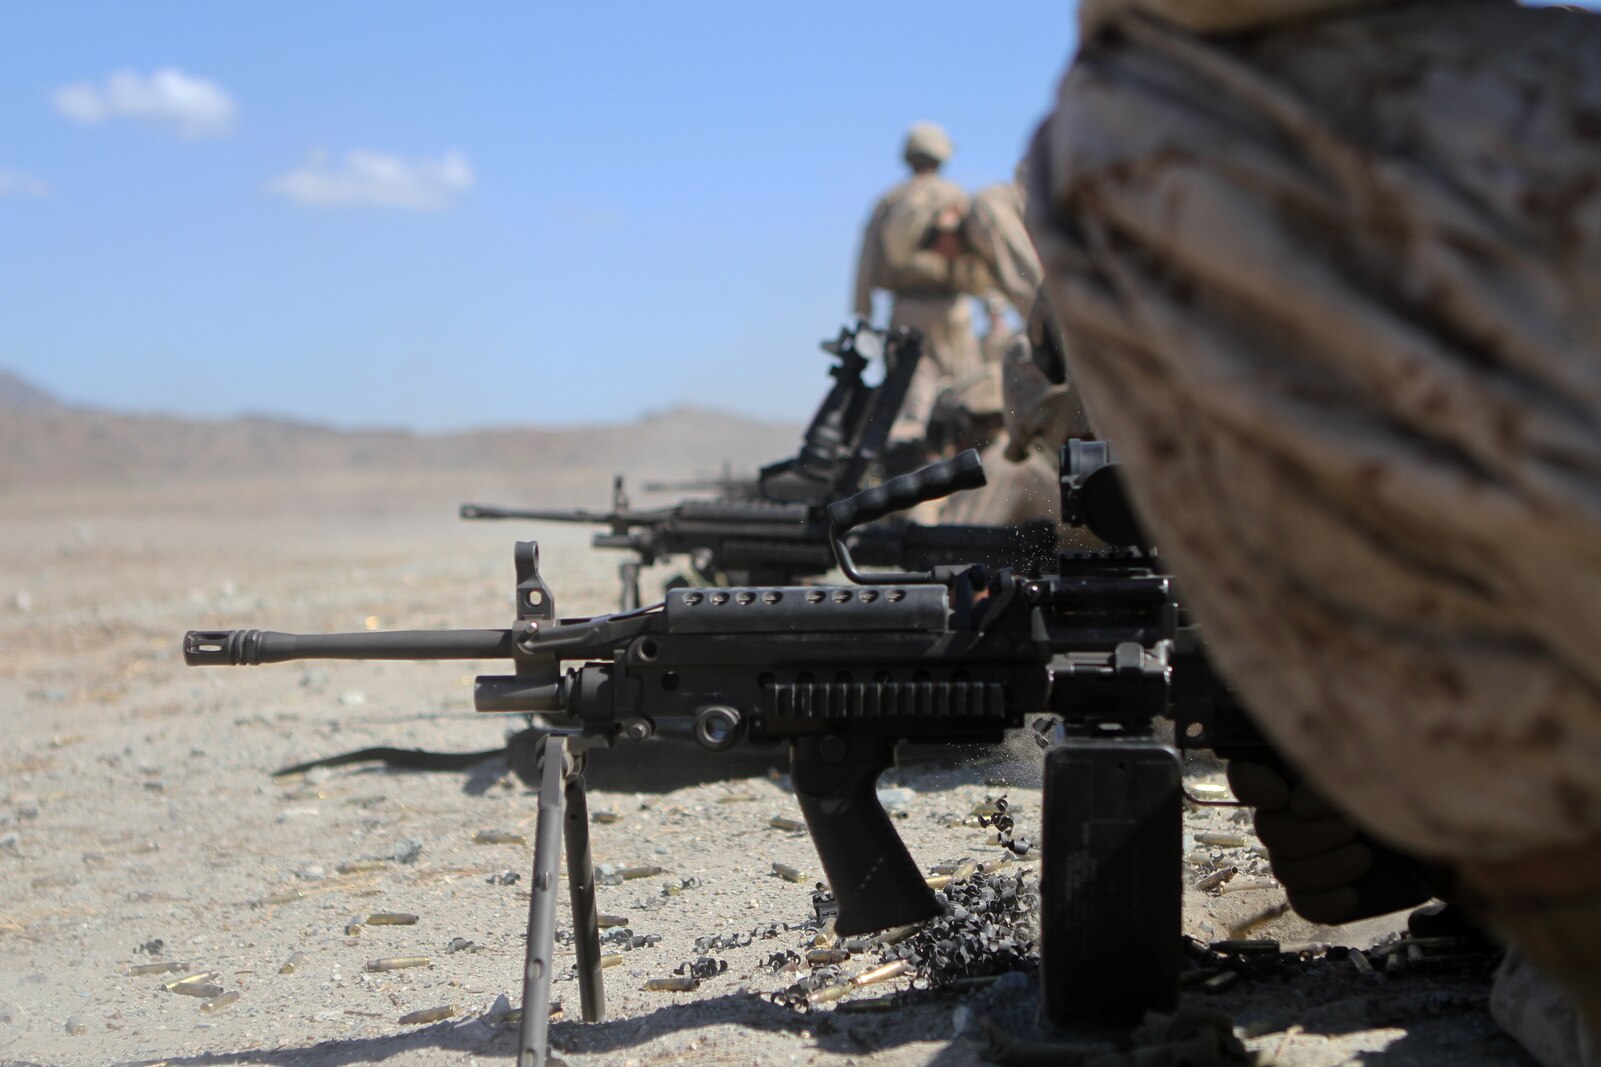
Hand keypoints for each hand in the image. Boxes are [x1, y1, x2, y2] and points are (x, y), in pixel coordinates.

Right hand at [1227, 758, 1435, 923]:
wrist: (1472, 841)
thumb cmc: (1432, 788)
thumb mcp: (1387, 767)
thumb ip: (1335, 776)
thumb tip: (1297, 806)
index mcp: (1306, 770)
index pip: (1247, 774)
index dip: (1251, 786)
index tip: (1282, 795)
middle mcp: (1301, 810)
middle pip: (1268, 830)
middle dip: (1310, 834)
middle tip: (1354, 827)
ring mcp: (1314, 854)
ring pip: (1284, 869)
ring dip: (1324, 867)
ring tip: (1366, 857)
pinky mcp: (1332, 890)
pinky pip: (1303, 904)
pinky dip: (1324, 902)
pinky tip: (1352, 894)